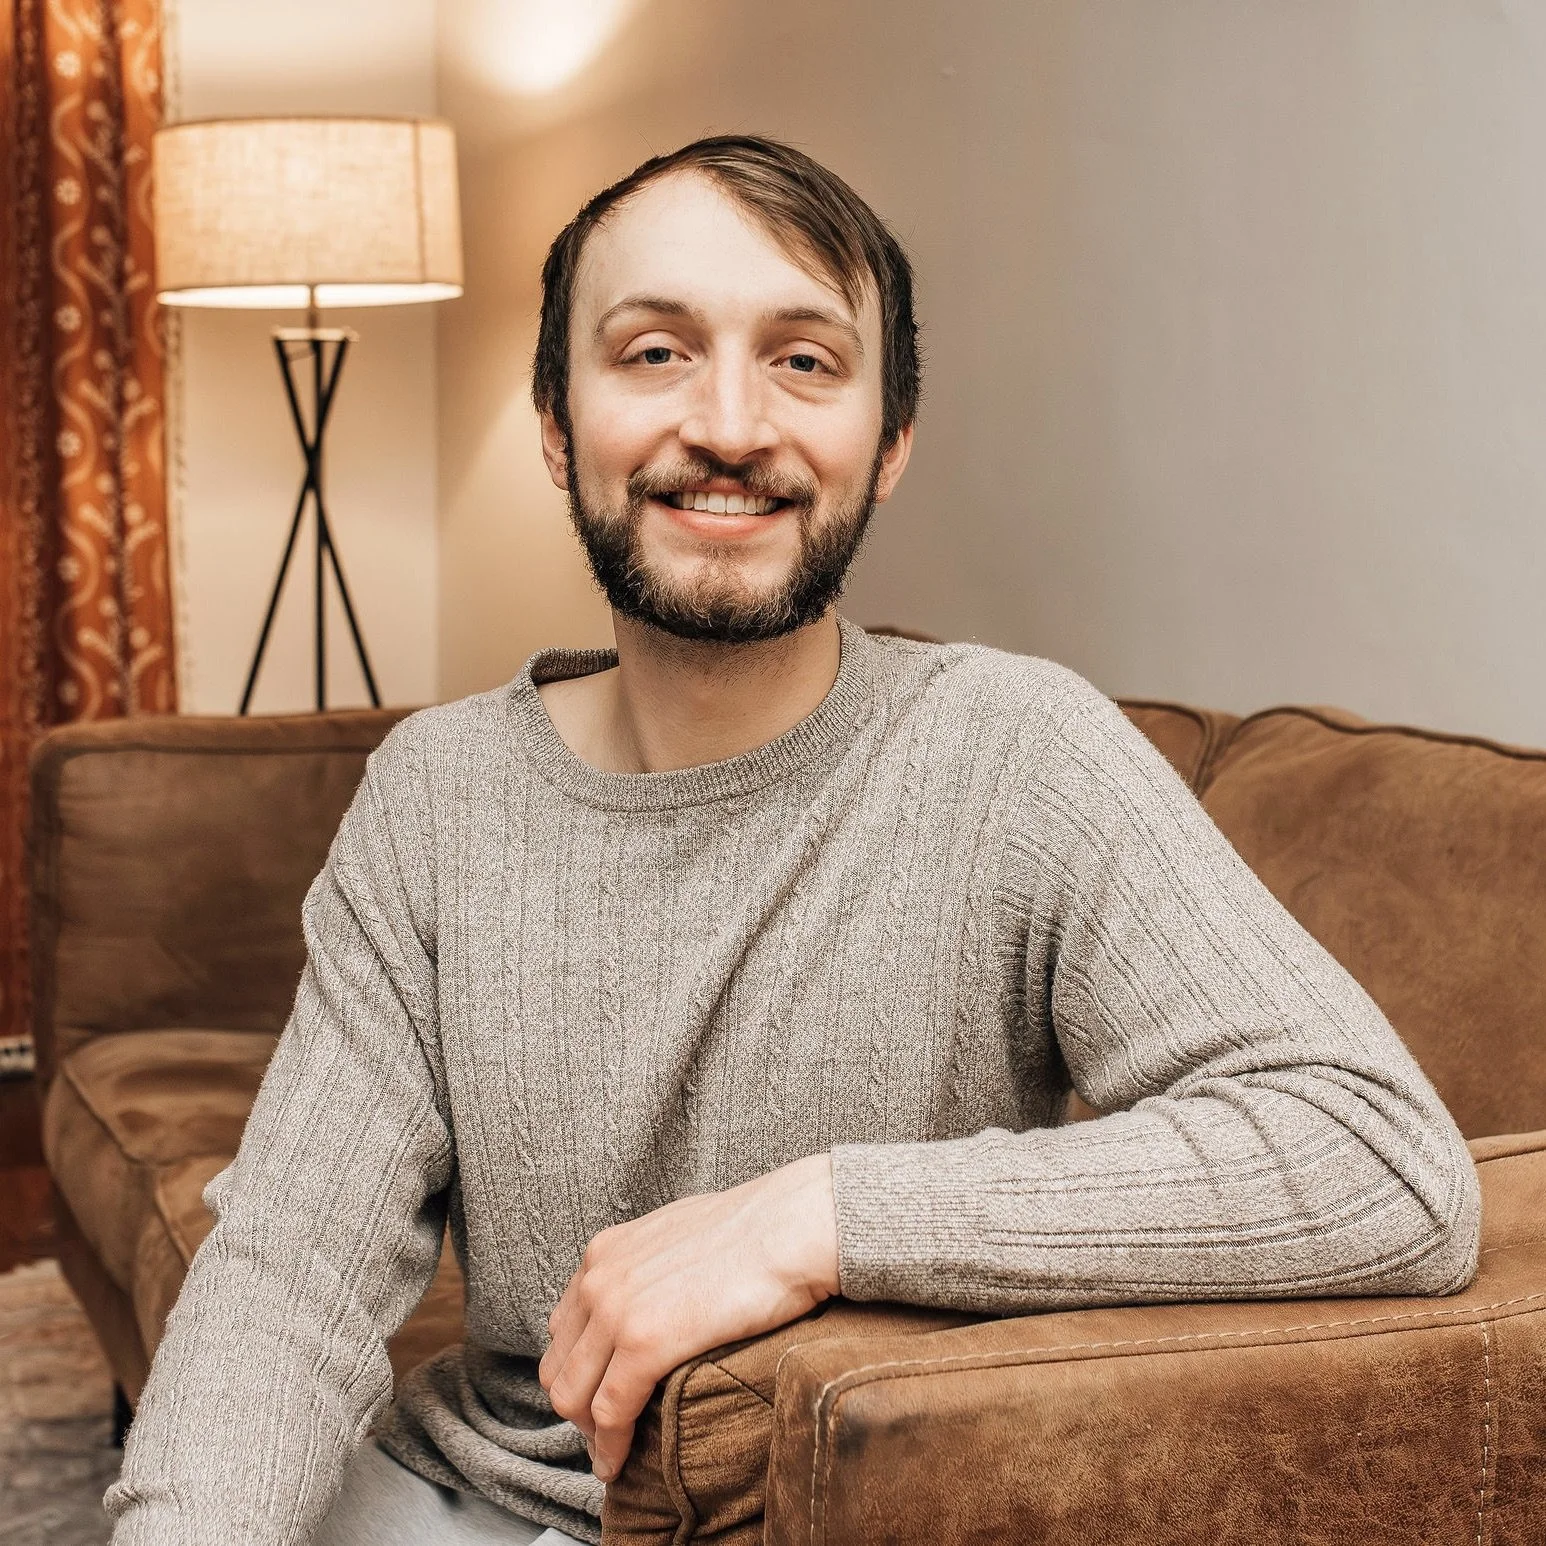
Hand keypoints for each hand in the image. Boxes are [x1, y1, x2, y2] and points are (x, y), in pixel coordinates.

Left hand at [537, 1152, 839, 1481]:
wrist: (791, 1225)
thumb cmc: (755, 1230)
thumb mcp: (678, 1236)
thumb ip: (649, 1267)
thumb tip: (655, 1298)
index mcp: (605, 1253)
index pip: (564, 1330)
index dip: (577, 1372)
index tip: (598, 1397)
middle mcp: (599, 1278)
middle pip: (558, 1366)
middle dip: (576, 1409)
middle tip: (604, 1436)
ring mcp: (617, 1310)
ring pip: (572, 1395)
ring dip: (588, 1435)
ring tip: (611, 1457)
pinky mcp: (645, 1342)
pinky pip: (609, 1412)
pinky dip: (610, 1447)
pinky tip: (621, 1463)